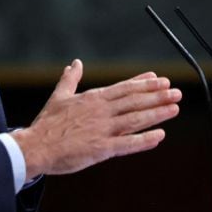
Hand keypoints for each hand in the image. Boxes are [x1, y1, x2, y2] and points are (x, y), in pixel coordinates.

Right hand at [12, 59, 181, 178]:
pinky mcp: (101, 148)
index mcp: (93, 98)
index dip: (144, 83)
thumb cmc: (47, 123)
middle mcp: (101, 111)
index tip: (160, 79)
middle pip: (135, 101)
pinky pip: (127, 144)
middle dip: (157, 95)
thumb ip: (70, 79)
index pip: (124, 88)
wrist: (35, 147)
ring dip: (157, 113)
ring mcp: (103, 129)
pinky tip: (159, 136)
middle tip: (176, 91)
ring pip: (135, 119)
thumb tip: (75, 63)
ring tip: (174, 108)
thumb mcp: (59, 96)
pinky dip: (144, 140)